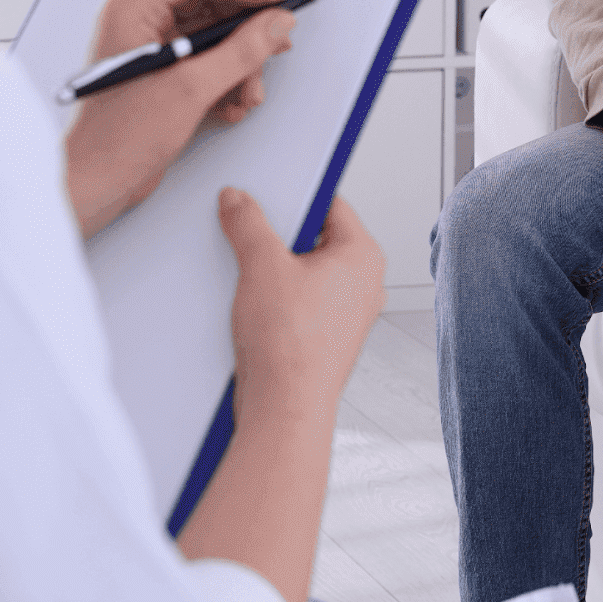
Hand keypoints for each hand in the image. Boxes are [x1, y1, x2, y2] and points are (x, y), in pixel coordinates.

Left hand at [65, 0, 292, 238]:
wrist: (98, 182)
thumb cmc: (117, 137)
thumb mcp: (191, 88)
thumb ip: (240, 52)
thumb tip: (275, 24)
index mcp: (136, 9)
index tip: (275, 1)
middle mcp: (144, 23)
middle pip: (212, 5)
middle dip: (246, 32)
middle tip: (274, 44)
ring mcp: (156, 50)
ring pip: (215, 38)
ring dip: (240, 64)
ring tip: (248, 92)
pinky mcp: (166, 76)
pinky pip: (208, 64)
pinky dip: (227, 81)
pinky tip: (232, 104)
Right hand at [218, 190, 386, 423]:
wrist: (284, 407)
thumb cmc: (291, 346)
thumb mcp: (261, 265)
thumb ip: (248, 223)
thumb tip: (239, 201)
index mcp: (364, 257)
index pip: (331, 204)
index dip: (295, 196)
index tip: (268, 194)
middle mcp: (364, 285)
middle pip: (315, 238)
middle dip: (280, 237)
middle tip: (253, 237)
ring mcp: (347, 314)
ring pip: (306, 273)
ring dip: (275, 270)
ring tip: (252, 277)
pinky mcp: (326, 337)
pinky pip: (301, 302)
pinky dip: (277, 298)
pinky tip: (253, 306)